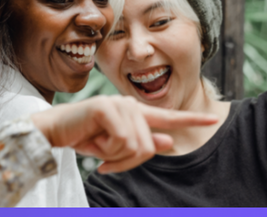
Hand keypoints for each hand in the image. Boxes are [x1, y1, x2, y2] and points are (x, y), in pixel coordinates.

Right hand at [30, 95, 217, 173]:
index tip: (213, 118)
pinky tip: (92, 142)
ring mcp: (119, 104)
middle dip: (127, 162)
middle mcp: (130, 105)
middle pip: (148, 147)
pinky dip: (106, 150)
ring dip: (114, 156)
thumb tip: (169, 142)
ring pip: (136, 146)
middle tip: (105, 159)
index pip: (168, 117)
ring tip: (97, 147)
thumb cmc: (83, 136)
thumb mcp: (115, 146)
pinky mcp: (106, 108)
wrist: (53, 131)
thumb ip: (142, 143)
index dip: (192, 119)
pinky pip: (121, 140)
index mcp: (135, 113)